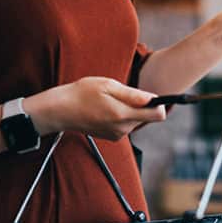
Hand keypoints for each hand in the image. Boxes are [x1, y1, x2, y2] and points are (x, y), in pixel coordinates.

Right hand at [31, 76, 166, 140]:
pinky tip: (105, 108)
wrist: (61, 111)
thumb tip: (153, 98)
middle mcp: (122, 128)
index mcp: (123, 115)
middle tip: (121, 93)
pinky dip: (121, 115)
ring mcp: (117, 134)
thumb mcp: (108, 86)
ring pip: (135, 119)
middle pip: (146, 116)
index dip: (160, 104)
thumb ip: (133, 94)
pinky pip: (125, 124)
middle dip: (140, 104)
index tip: (153, 95)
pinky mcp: (112, 137)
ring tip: (110, 100)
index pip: (157, 115)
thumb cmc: (82, 93)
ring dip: (129, 109)